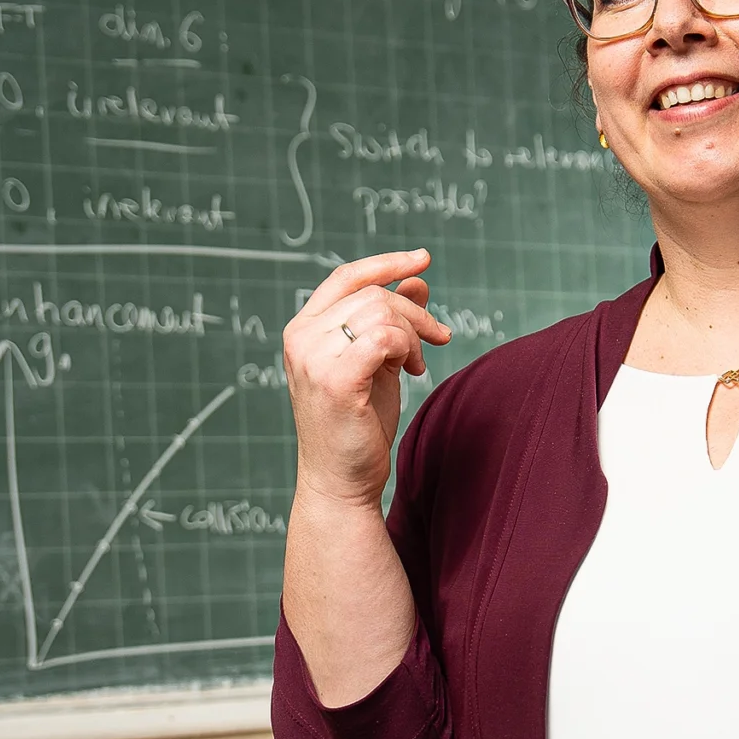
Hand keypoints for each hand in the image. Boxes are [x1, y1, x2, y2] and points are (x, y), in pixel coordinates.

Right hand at [282, 249, 452, 508]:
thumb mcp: (379, 362)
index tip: (423, 258)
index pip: (346, 277)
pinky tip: (411, 372)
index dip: (386, 263)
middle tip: (437, 339)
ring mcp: (314, 358)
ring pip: (382, 313)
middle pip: (372, 294)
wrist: (342, 480)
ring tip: (417, 365)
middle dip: (415, 313)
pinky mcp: (336, 380)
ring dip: (413, 335)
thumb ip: (391, 320)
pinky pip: (386, 338)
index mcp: (304, 329)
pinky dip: (407, 349)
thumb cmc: (358, 424)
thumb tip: (417, 279)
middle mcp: (301, 338)